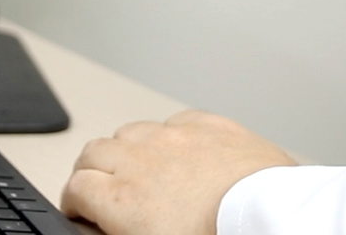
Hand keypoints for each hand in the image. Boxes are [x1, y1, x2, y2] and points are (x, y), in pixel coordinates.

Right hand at [62, 111, 296, 234]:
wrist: (272, 219)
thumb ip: (125, 232)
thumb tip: (115, 228)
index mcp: (122, 200)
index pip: (75, 187)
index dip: (74, 201)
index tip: (82, 211)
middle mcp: (141, 159)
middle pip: (93, 152)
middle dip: (91, 171)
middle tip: (100, 189)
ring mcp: (175, 137)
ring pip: (131, 131)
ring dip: (127, 149)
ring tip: (140, 169)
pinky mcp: (208, 125)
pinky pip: (176, 121)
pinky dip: (170, 136)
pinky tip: (181, 152)